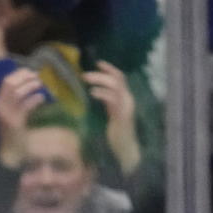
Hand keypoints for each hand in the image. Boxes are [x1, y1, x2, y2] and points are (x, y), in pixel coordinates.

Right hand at [0, 67, 48, 164]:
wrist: (10, 149)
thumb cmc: (13, 129)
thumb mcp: (10, 110)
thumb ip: (15, 97)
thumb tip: (29, 79)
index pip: (6, 81)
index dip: (19, 74)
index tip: (31, 72)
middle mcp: (0, 106)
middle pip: (10, 84)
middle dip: (25, 77)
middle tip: (38, 77)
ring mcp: (6, 114)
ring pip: (17, 93)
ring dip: (30, 86)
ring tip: (40, 85)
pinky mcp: (15, 123)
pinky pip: (25, 106)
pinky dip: (34, 100)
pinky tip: (41, 98)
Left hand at [83, 60, 139, 174]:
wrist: (126, 149)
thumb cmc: (117, 134)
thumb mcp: (112, 113)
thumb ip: (108, 102)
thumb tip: (97, 91)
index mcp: (125, 98)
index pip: (120, 78)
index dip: (110, 69)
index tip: (98, 63)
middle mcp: (128, 99)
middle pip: (117, 79)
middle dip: (101, 74)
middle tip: (84, 75)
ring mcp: (126, 107)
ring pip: (115, 86)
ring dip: (100, 81)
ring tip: (86, 81)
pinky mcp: (122, 115)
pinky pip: (113, 99)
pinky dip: (102, 93)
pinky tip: (92, 93)